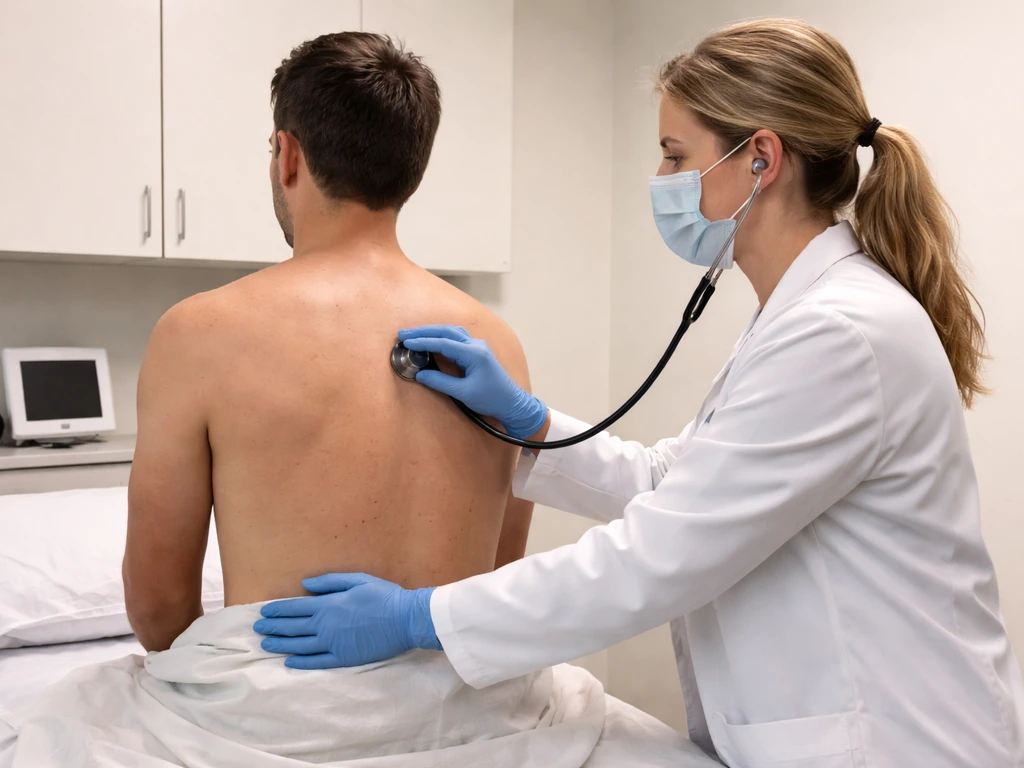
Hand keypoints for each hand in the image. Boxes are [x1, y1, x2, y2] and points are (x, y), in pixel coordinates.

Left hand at [253, 573, 440, 669]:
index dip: (278, 611)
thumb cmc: (383, 596)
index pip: (295, 608)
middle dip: (273, 628)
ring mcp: (333, 644)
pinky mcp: (343, 658)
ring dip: (281, 645)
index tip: (264, 612)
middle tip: (258, 629)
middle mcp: (326, 625)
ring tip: (265, 645)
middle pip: (293, 627)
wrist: (405, 619)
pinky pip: (317, 662)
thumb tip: (305, 583)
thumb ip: (330, 582)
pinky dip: (301, 662)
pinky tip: (289, 662)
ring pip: (300, 646)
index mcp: (328, 605)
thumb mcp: (357, 580)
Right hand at [398, 325, 547, 439]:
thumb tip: (420, 374)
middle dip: (424, 332)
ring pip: (451, 332)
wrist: (511, 403)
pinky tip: (432, 340)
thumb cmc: (490, 399)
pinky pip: (457, 338)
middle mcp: (476, 345)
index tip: (406, 342)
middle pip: (446, 331)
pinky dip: (442, 337)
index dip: (423, 342)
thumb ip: (440, 381)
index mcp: (474, 353)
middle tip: (404, 334)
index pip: (443, 343)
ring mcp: (478, 346)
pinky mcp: (477, 351)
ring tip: (414, 335)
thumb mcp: (463, 393)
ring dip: (432, 332)